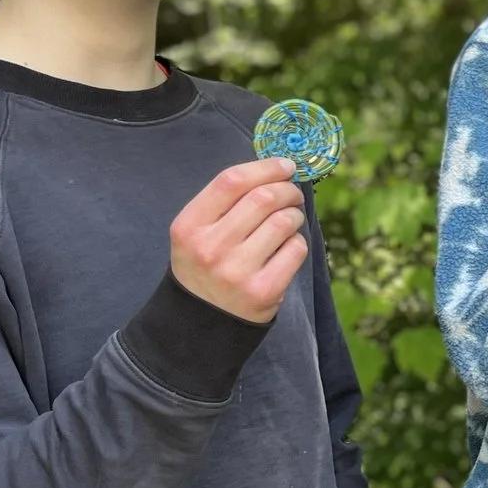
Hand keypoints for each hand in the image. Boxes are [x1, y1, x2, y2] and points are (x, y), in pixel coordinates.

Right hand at [171, 158, 309, 323]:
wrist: (201, 322)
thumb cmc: (206, 265)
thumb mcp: (197, 232)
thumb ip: (227, 202)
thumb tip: (276, 170)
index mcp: (189, 226)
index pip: (231, 181)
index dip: (265, 167)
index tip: (286, 165)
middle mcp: (210, 248)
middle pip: (263, 198)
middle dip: (287, 190)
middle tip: (293, 194)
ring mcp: (237, 271)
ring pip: (284, 222)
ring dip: (295, 215)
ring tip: (289, 221)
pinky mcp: (264, 290)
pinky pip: (296, 249)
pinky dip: (298, 242)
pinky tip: (287, 248)